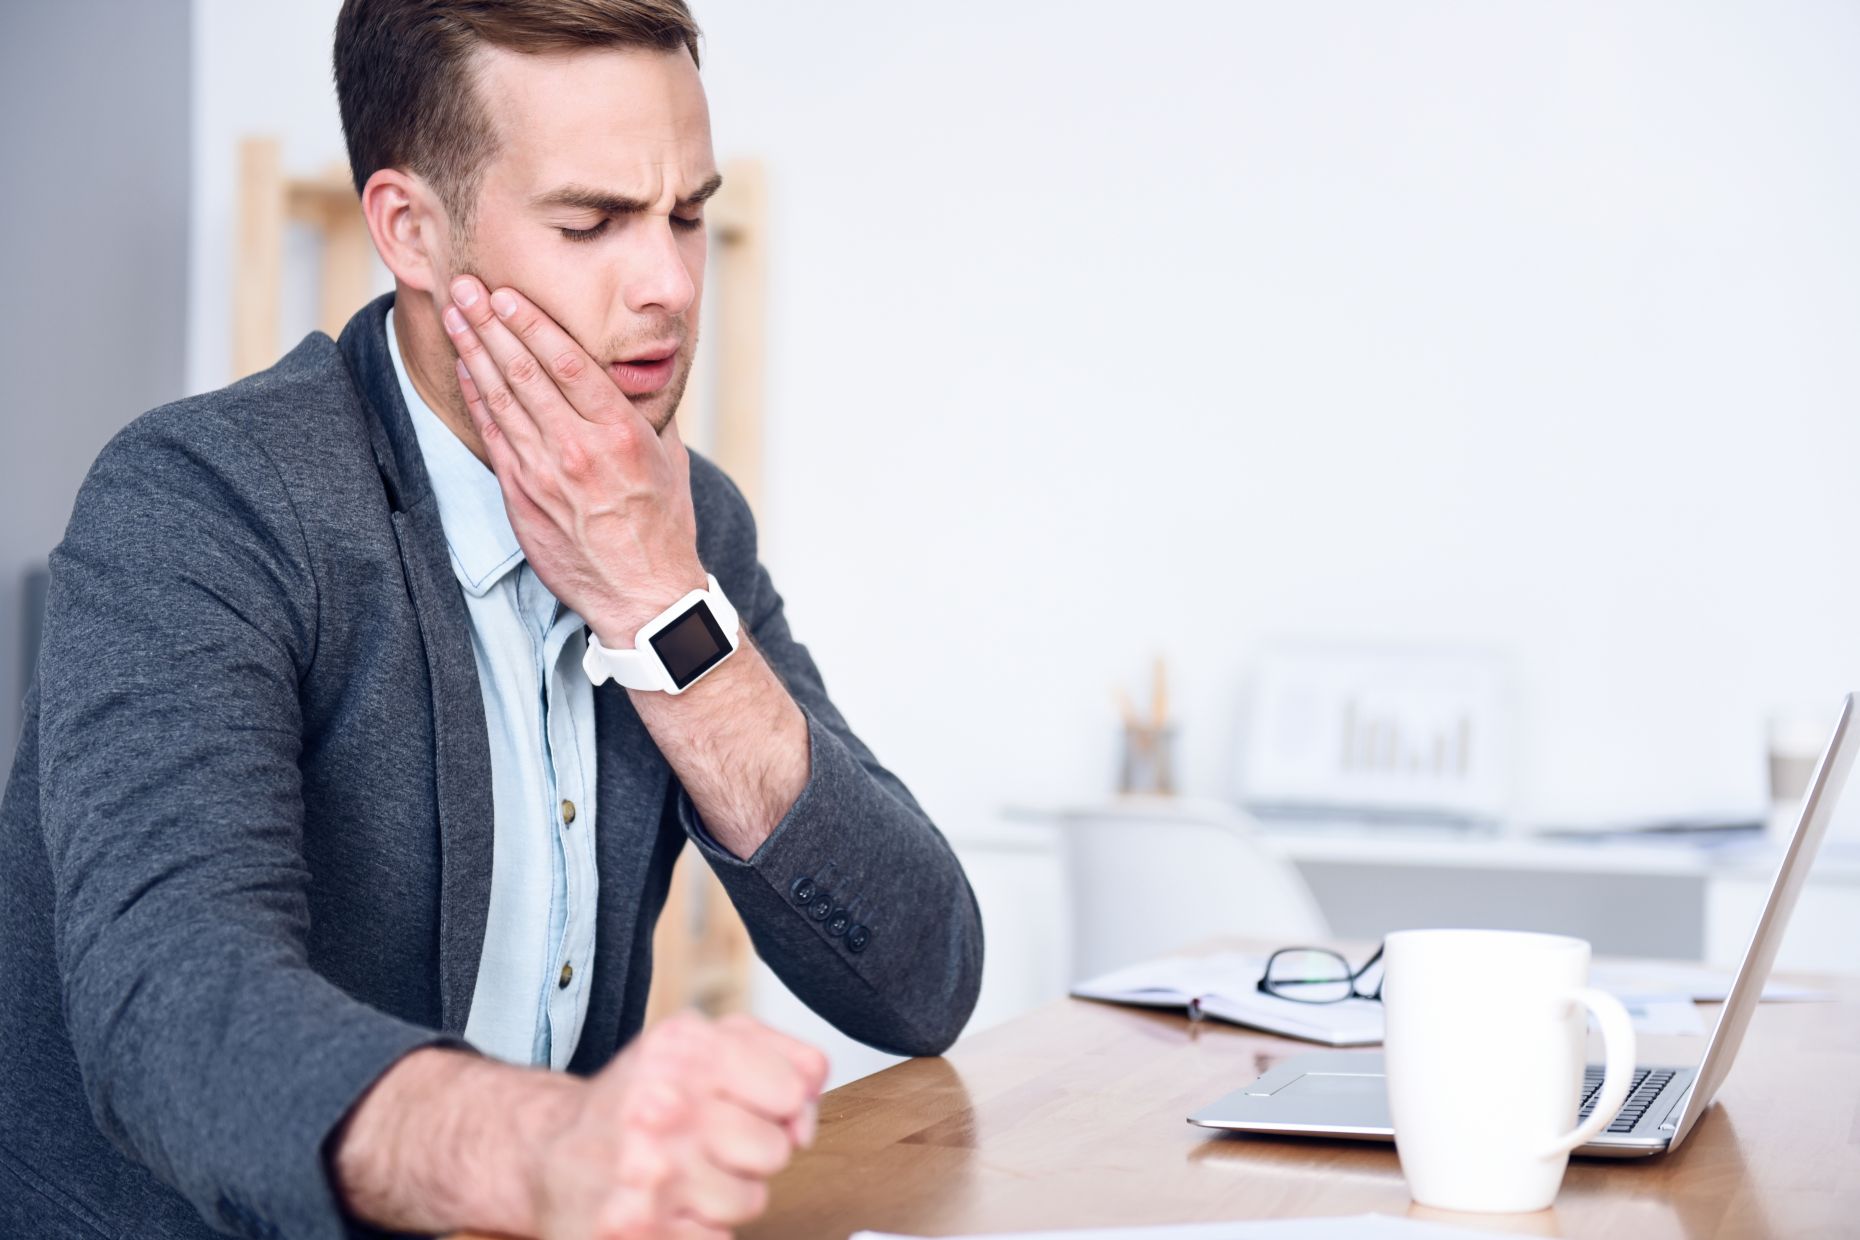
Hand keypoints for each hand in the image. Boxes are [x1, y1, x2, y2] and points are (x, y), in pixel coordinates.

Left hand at [442, 275, 704, 645]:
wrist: (643, 593)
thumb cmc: (662, 525)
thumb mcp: (669, 458)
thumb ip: (645, 413)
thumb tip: (633, 377)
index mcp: (619, 431)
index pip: (567, 361)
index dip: (531, 322)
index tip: (507, 293)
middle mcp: (578, 447)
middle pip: (524, 371)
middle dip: (491, 323)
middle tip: (466, 286)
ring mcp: (545, 473)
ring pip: (501, 398)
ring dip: (474, 351)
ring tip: (456, 315)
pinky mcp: (523, 497)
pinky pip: (494, 436)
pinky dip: (478, 398)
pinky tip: (466, 369)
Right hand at [529, 1011, 828, 1239]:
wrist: (549, 1152)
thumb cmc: (638, 1098)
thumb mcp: (701, 1044)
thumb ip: (776, 1054)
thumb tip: (811, 1097)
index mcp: (685, 1049)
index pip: (794, 1087)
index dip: (783, 1104)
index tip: (751, 1105)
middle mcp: (663, 1105)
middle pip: (775, 1149)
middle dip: (752, 1151)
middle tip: (710, 1142)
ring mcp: (647, 1171)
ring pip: (750, 1200)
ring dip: (725, 1194)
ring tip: (686, 1174)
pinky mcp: (635, 1229)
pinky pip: (717, 1239)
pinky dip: (698, 1228)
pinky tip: (667, 1204)